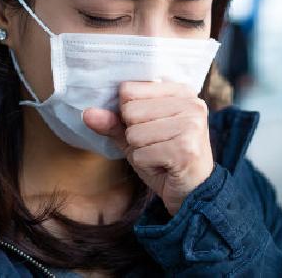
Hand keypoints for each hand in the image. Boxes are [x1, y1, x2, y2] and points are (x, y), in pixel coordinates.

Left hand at [83, 81, 214, 215]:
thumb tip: (87, 113)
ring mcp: (191, 125)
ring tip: (161, 156)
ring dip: (140, 152)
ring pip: (134, 134)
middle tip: (158, 145)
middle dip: (135, 135)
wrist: (194, 193)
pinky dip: (146, 165)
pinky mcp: (185, 149)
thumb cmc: (166, 160)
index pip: (128, 90)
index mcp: (181, 91)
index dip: (129, 113)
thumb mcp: (137, 137)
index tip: (151, 126)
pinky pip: (141, 154)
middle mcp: (191, 103)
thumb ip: (114, 122)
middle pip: (130, 111)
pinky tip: (165, 167)